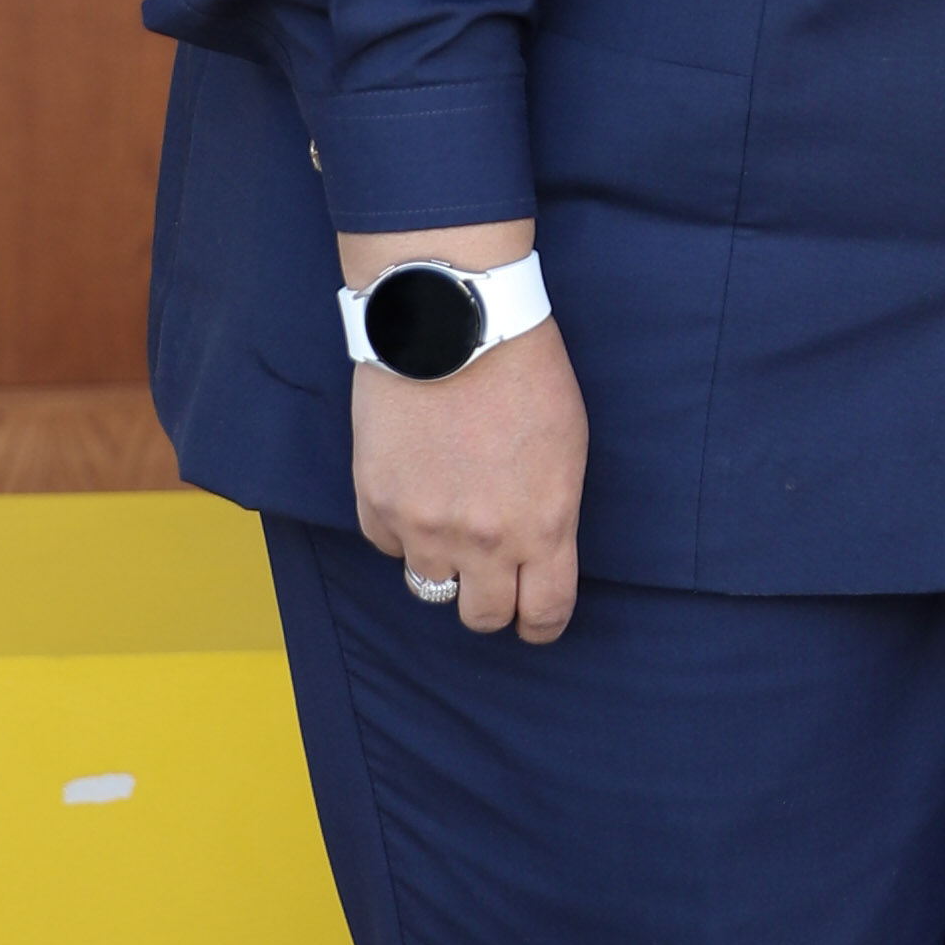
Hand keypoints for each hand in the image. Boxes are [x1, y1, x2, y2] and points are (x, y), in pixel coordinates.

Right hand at [352, 325, 587, 640]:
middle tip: (490, 576)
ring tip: (447, 522)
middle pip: (481, 616)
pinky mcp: (377, 502)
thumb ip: (551, 512)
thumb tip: (537, 550)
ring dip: (441, 564)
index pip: (543, 613)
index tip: (534, 617)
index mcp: (543, 526)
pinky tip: (414, 489)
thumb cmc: (523, 370)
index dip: (540, 623)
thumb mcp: (567, 447)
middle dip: (490, 601)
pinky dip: (400, 530)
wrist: (451, 321)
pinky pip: (387, 545)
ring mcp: (424, 525)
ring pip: (429, 586)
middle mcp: (483, 540)